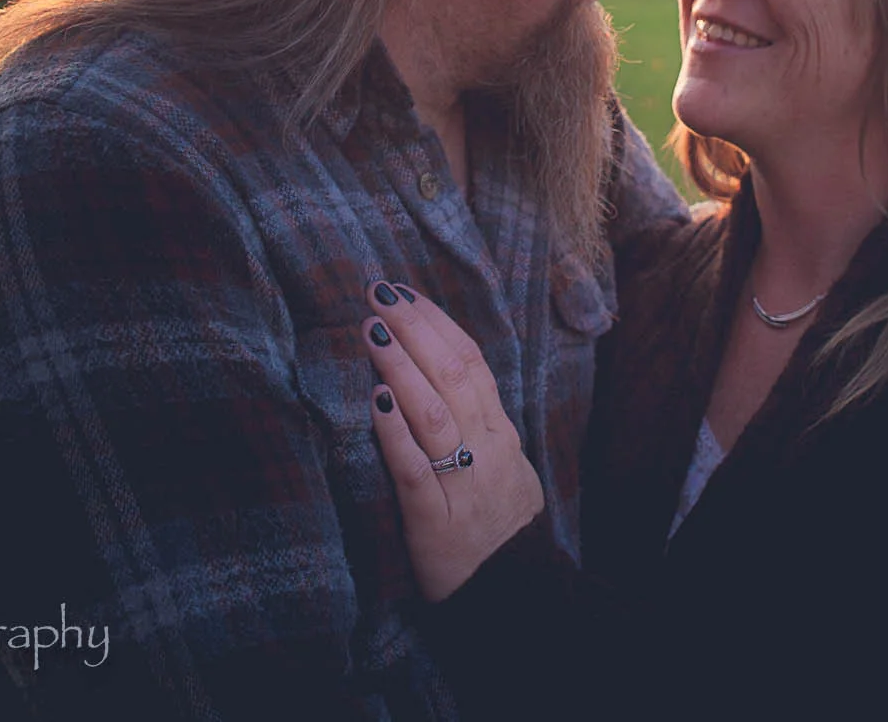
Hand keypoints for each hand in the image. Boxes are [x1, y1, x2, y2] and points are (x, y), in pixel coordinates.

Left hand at [362, 282, 543, 601]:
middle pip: (452, 375)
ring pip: (434, 413)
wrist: (516, 594)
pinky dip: (395, 433)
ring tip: (371, 332)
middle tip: (378, 294)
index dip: (437, 324)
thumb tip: (446, 376)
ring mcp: (463, 483)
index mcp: (500, 433)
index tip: (405, 293)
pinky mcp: (436, 520)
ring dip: (401, 367)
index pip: (471, 363)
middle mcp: (486, 449)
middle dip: (414, 330)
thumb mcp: (505, 466)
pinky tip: (375, 401)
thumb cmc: (500, 528)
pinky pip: (415, 470)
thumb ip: (480, 424)